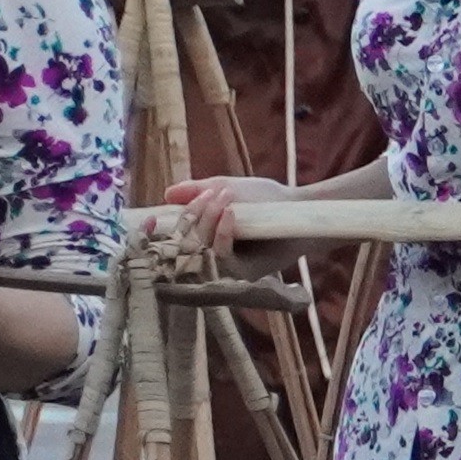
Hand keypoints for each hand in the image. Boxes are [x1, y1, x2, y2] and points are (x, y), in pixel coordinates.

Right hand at [158, 172, 290, 262]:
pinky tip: (230, 214)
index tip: (160, 212)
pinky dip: (223, 233)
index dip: (166, 226)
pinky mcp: (243, 272)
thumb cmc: (265, 198)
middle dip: (192, 216)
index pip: (175, 234)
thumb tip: (167, 194)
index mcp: (204, 233)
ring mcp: (226, 265)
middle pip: (184, 243)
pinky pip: (222, 257)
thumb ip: (197, 189)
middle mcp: (211, 253)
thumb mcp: (226, 186)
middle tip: (208, 195)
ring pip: (200, 250)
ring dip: (208, 221)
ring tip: (223, 197)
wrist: (299, 208)